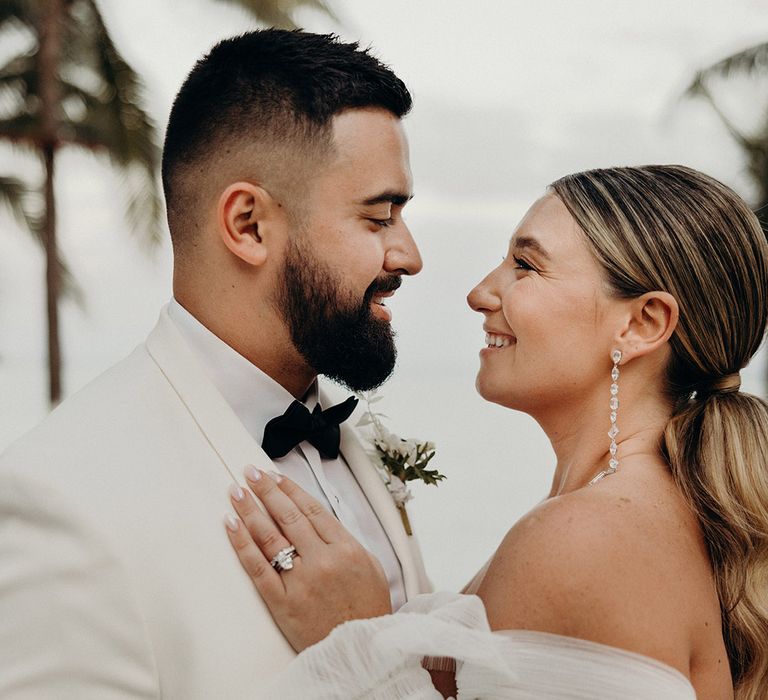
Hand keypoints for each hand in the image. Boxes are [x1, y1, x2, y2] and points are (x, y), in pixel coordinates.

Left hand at [225, 467, 391, 651]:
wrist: (362, 651)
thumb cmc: (367, 609)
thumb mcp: (370, 566)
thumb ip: (344, 541)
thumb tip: (319, 520)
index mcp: (346, 548)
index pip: (311, 509)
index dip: (290, 490)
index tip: (276, 476)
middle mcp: (322, 560)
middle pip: (288, 516)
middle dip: (267, 490)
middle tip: (251, 473)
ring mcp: (301, 580)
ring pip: (271, 535)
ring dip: (251, 510)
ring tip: (237, 492)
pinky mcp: (282, 602)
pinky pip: (257, 567)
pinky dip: (242, 543)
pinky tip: (231, 525)